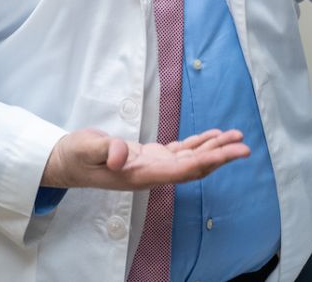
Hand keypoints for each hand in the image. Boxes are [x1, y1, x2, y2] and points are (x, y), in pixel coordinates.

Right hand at [41, 127, 249, 190]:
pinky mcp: (150, 157)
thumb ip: (106, 150)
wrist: (66, 162)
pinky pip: (180, 152)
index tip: (231, 153)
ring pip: (191, 159)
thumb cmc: (76, 156)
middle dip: (220, 156)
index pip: (183, 169)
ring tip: (236, 137)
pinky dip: (198, 144)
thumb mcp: (86, 149)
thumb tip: (122, 155)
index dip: (209, 161)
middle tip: (244, 145)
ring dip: (214, 149)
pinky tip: (212, 136)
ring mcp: (152, 166)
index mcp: (142, 175)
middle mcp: (152, 173)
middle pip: (194, 167)